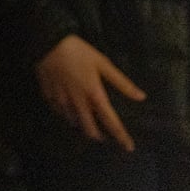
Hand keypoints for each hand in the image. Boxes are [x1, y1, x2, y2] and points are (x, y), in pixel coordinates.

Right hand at [36, 34, 145, 150]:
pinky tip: (68, 111)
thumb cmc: (79, 51)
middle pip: (89, 128)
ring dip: (81, 125)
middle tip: (104, 136)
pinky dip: (65, 114)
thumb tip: (141, 97)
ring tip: (87, 124)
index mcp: (94, 95)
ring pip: (72, 122)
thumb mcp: (103, 63)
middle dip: (98, 136)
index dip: (121, 136)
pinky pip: (58, 111)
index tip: (129, 147)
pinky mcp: (48, 95)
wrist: (48, 42)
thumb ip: (121, 82)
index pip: (111, 121)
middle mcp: (78, 102)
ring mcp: (61, 100)